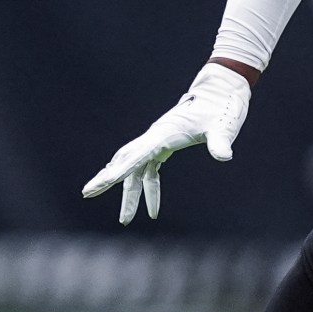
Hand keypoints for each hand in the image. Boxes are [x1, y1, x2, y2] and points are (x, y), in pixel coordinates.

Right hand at [83, 62, 251, 223]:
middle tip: (88, 194)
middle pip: (125, 161)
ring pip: (135, 169)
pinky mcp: (165, 145)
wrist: (221, 90)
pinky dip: (149, 189)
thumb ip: (221, 142)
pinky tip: (153, 209)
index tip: (98, 184)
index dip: (116, 172)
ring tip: (126, 220)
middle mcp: (155, 136)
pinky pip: (149, 170)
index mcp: (164, 133)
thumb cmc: (223, 107)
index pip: (135, 156)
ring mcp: (158, 141)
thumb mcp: (224, 126)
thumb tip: (224, 156)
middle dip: (108, 180)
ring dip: (130, 193)